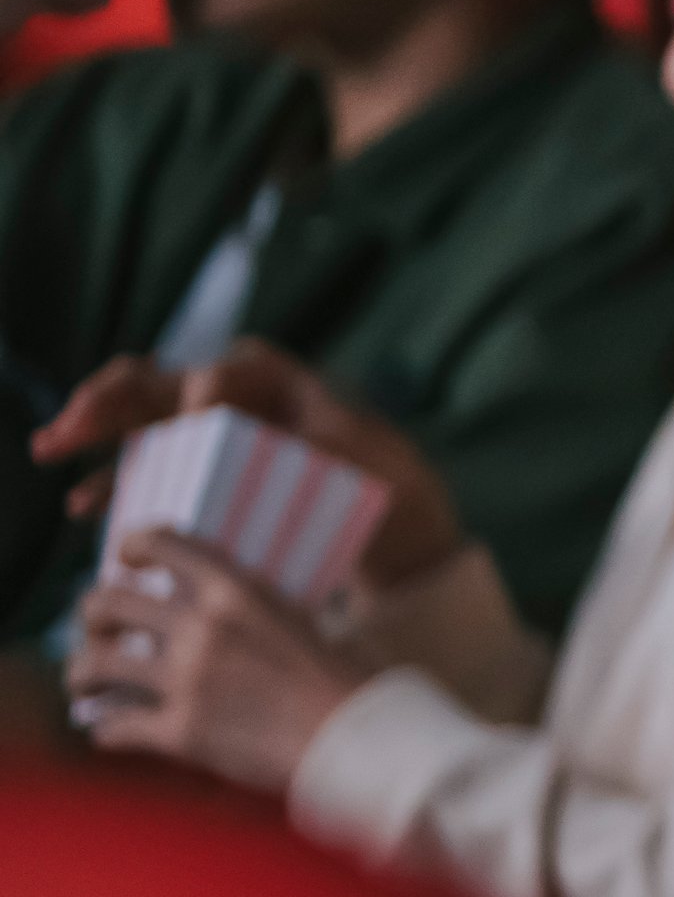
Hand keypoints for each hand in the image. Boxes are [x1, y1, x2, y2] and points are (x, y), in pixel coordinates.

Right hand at [33, 341, 461, 589]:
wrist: (397, 525)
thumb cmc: (386, 487)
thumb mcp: (368, 462)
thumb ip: (324, 444)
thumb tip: (292, 446)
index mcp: (280, 382)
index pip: (228, 372)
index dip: (206, 392)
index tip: (198, 421)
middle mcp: (237, 397)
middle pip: (163, 384)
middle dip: (113, 399)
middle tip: (72, 426)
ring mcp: (212, 431)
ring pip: (142, 419)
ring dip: (95, 430)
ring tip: (53, 447)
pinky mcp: (200, 468)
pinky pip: (148, 467)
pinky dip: (115, 481)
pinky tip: (82, 505)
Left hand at [66, 529, 377, 791]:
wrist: (361, 742)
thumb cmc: (347, 680)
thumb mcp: (304, 620)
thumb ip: (259, 606)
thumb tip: (231, 602)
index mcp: (238, 590)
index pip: (160, 543)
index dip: (131, 547)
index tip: (126, 561)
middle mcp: (203, 627)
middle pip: (106, 602)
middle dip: (92, 617)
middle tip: (101, 633)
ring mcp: (187, 680)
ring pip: (93, 664)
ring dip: (81, 673)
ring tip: (86, 682)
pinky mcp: (181, 732)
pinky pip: (113, 728)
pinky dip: (107, 731)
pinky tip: (112, 732)